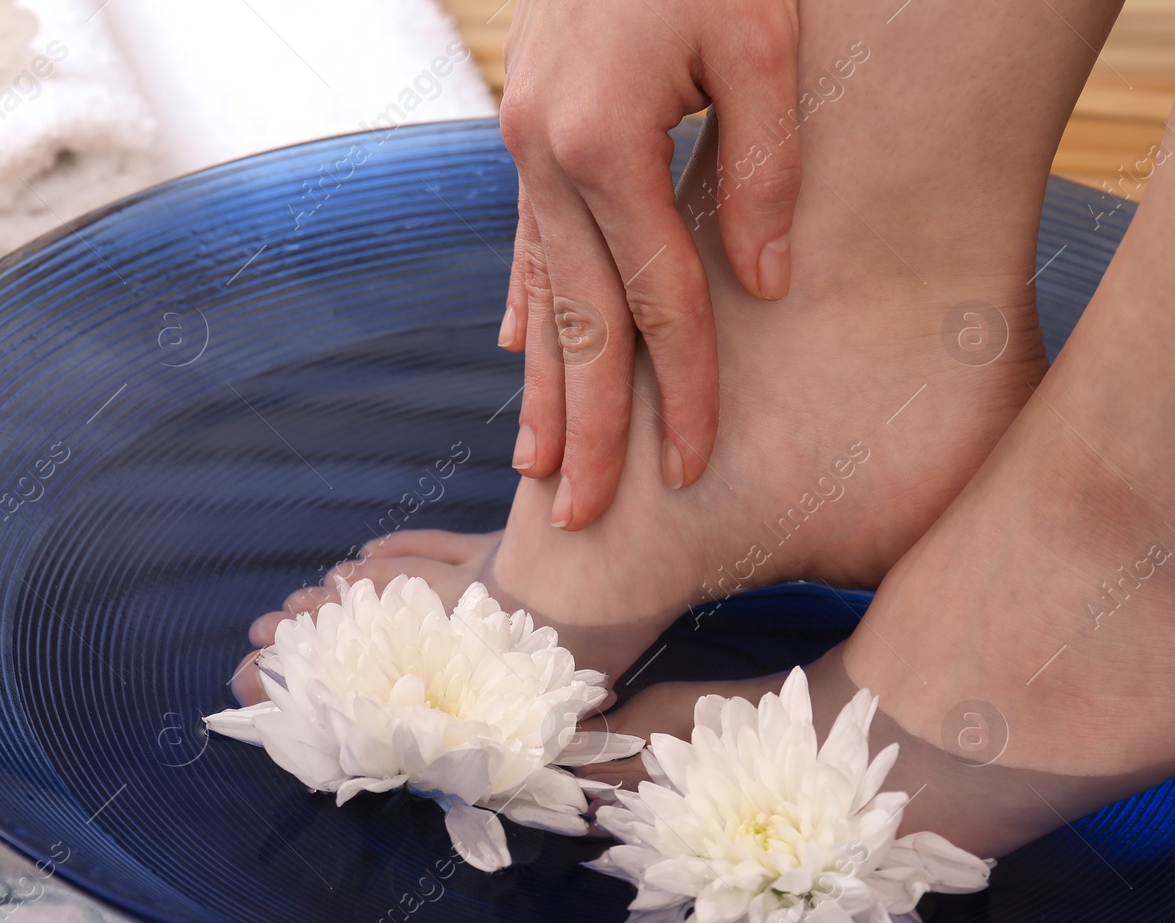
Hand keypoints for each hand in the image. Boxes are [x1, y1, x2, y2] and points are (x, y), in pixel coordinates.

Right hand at [498, 0, 799, 528]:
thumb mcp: (762, 41)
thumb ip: (765, 166)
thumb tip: (764, 282)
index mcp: (603, 139)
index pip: (656, 297)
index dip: (681, 387)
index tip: (693, 468)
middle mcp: (545, 156)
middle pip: (575, 321)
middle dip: (585, 426)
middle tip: (582, 518)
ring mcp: (524, 147)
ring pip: (536, 293)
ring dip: (539, 385)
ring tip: (537, 468)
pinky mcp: (527, 132)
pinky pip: (522, 241)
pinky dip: (522, 304)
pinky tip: (514, 354)